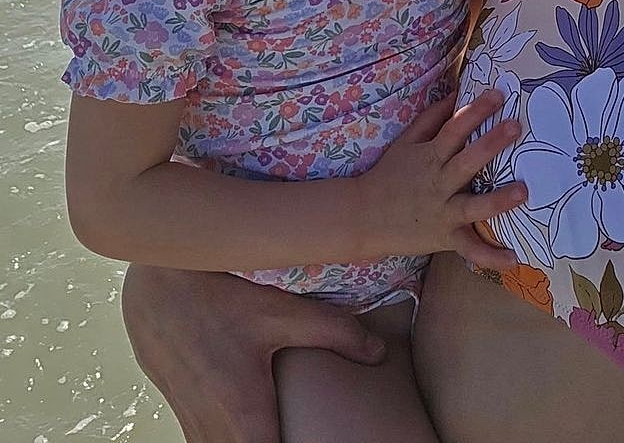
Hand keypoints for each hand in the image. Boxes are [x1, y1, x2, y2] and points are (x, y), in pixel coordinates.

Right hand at [122, 264, 384, 442]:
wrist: (156, 286)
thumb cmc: (218, 295)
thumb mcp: (279, 309)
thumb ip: (334, 331)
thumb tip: (378, 352)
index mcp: (243, 417)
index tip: (316, 438)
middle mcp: (213, 433)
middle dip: (283, 441)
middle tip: (303, 427)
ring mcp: (193, 430)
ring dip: (254, 441)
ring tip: (283, 425)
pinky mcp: (184, 419)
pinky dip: (235, 437)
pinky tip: (254, 421)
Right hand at [358, 88, 525, 268]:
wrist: (363, 217)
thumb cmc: (389, 175)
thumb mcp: (406, 142)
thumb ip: (431, 118)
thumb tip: (457, 93)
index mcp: (430, 156)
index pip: (454, 129)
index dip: (475, 111)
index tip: (498, 95)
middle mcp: (439, 183)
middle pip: (467, 162)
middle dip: (491, 144)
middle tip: (515, 126)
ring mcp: (443, 212)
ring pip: (473, 206)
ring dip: (498, 200)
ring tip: (523, 192)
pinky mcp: (445, 238)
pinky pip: (470, 250)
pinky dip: (490, 257)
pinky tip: (514, 258)